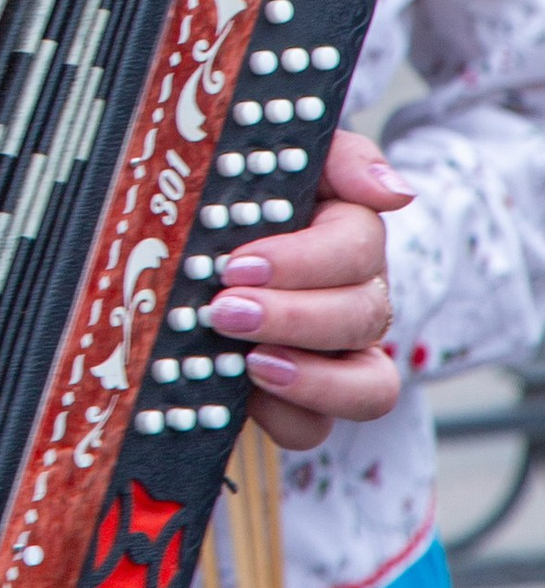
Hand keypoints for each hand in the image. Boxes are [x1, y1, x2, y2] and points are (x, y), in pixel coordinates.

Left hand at [207, 122, 407, 450]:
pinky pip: (316, 428)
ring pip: (368, 387)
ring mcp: (339, 356)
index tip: (238, 265)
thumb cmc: (248, 196)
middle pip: (362, 318)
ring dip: (311, 379)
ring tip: (249, 362)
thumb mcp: (291, 159)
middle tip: (224, 310)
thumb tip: (394, 194)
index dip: (304, 262)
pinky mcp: (305, 401)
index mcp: (351, 236)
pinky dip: (286, 417)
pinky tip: (245, 394)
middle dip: (293, 317)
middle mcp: (357, 298)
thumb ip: (343, 159)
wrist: (192, 239)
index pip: (357, 248)